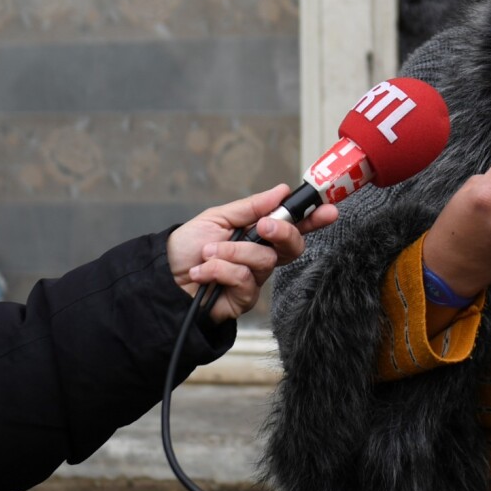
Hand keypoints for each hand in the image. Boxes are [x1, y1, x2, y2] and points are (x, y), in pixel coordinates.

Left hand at [167, 183, 337, 322]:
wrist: (162, 277)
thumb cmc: (187, 247)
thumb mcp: (217, 218)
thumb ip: (251, 207)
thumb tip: (280, 191)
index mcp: (258, 235)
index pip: (292, 227)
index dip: (313, 219)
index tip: (328, 210)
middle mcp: (260, 257)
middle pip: (293, 246)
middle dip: (282, 232)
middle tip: (263, 227)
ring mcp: (254, 280)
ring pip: (264, 260)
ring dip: (232, 252)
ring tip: (208, 253)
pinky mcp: (243, 300)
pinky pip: (244, 279)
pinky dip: (220, 271)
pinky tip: (202, 272)